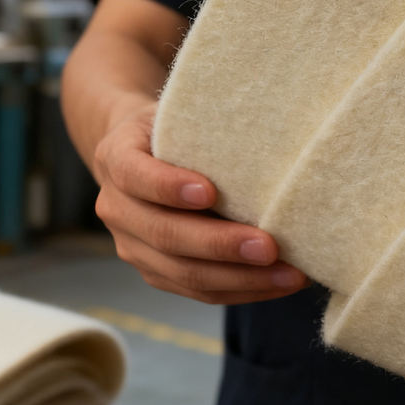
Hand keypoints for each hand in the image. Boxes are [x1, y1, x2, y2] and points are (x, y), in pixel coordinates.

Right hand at [93, 101, 308, 304]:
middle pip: (165, 234)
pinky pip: (199, 292)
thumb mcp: (180, 113)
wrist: (139, 153)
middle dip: (220, 244)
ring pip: (183, 273)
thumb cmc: (175, 127)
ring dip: (241, 278)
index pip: (136, 175)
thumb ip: (204, 127)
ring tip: (289, 273)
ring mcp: (132, 246)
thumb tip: (271, 143)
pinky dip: (243, 289)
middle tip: (270, 246)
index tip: (211, 191)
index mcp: (116, 158)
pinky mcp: (156, 273)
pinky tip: (280, 282)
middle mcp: (115, 208)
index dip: (169, 186)